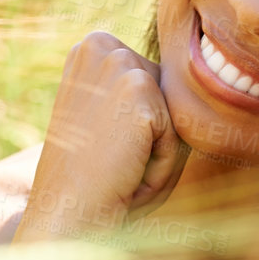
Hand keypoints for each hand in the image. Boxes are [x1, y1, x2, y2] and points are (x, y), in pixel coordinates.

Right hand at [23, 31, 188, 241]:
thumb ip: (149, 100)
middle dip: (153, 140)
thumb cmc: (92, 181)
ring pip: (177, 115)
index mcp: (92, 49)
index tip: (103, 149)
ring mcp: (119, 62)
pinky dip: (163, 163)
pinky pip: (180, 134)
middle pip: (170, 96)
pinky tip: (127, 171)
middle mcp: (101, 45)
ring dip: (159, 153)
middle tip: (112, 164)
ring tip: (120, 168)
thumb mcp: (116, 126)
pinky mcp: (137, 88)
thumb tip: (193, 86)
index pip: (155, 87)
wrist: (64, 214)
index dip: (139, 131)